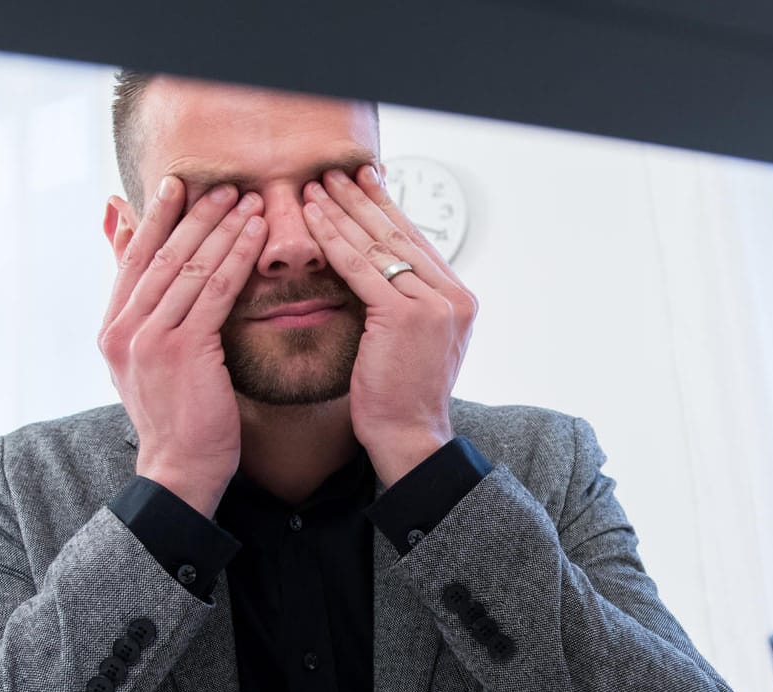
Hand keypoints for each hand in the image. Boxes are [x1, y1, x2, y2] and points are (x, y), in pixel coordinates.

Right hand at [98, 176, 267, 516]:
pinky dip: (236, 259)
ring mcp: (149, 338)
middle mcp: (124, 329)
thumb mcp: (146, 362)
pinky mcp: (181, 350)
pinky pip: (214, 292)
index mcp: (113, 329)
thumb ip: (142, 312)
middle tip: (222, 184)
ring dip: (222, 229)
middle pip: (161, 255)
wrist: (179, 470)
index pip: (133, 260)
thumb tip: (129, 271)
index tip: (175, 185)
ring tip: (248, 201)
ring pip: (189, 267)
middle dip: (194, 215)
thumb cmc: (175, 417)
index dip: (155, 219)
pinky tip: (255, 238)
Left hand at [301, 166, 476, 484]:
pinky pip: (361, 268)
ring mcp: (434, 305)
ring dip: (343, 211)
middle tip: (336, 173)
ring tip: (317, 187)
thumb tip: (379, 271)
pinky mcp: (406, 316)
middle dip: (363, 200)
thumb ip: (408, 304)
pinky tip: (313, 220)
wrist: (410, 437)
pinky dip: (334, 240)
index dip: (386, 210)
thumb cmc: (401, 398)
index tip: (362, 184)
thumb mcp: (414, 343)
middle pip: (400, 235)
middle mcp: (454, 296)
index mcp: (460, 300)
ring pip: (379, 246)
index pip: (417, 243)